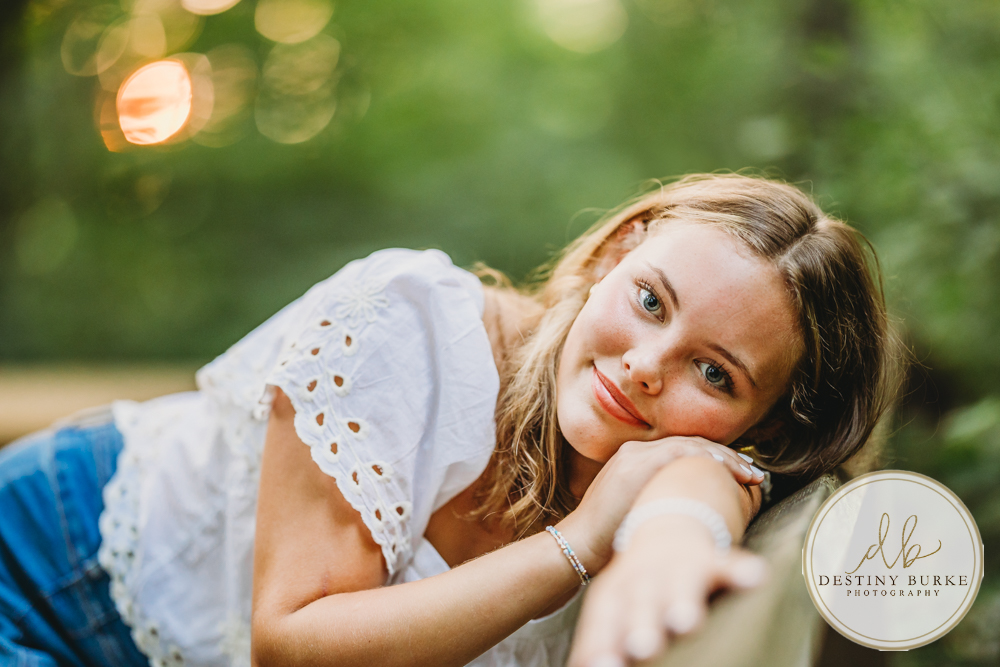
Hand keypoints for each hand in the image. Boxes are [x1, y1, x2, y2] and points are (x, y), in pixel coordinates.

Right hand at [557, 437, 763, 573]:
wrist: (578, 544)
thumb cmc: (608, 538)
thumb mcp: (635, 510)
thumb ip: (658, 500)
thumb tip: (690, 510)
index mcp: (634, 459)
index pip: (683, 451)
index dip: (715, 459)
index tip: (739, 472)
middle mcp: (635, 451)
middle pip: (691, 444)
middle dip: (726, 457)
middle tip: (753, 472)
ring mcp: (635, 455)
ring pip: (690, 444)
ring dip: (724, 457)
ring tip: (749, 474)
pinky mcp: (635, 465)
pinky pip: (680, 452)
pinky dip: (707, 458)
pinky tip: (728, 469)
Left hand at [566, 515, 767, 666]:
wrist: (666, 523)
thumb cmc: (637, 585)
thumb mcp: (612, 608)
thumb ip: (598, 642)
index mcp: (616, 595)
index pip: (605, 622)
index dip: (602, 645)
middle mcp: (644, 581)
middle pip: (640, 604)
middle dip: (641, 626)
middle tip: (641, 648)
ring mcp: (678, 568)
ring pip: (680, 584)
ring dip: (682, 601)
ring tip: (685, 621)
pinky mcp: (712, 559)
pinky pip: (728, 564)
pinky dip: (741, 571)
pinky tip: (755, 578)